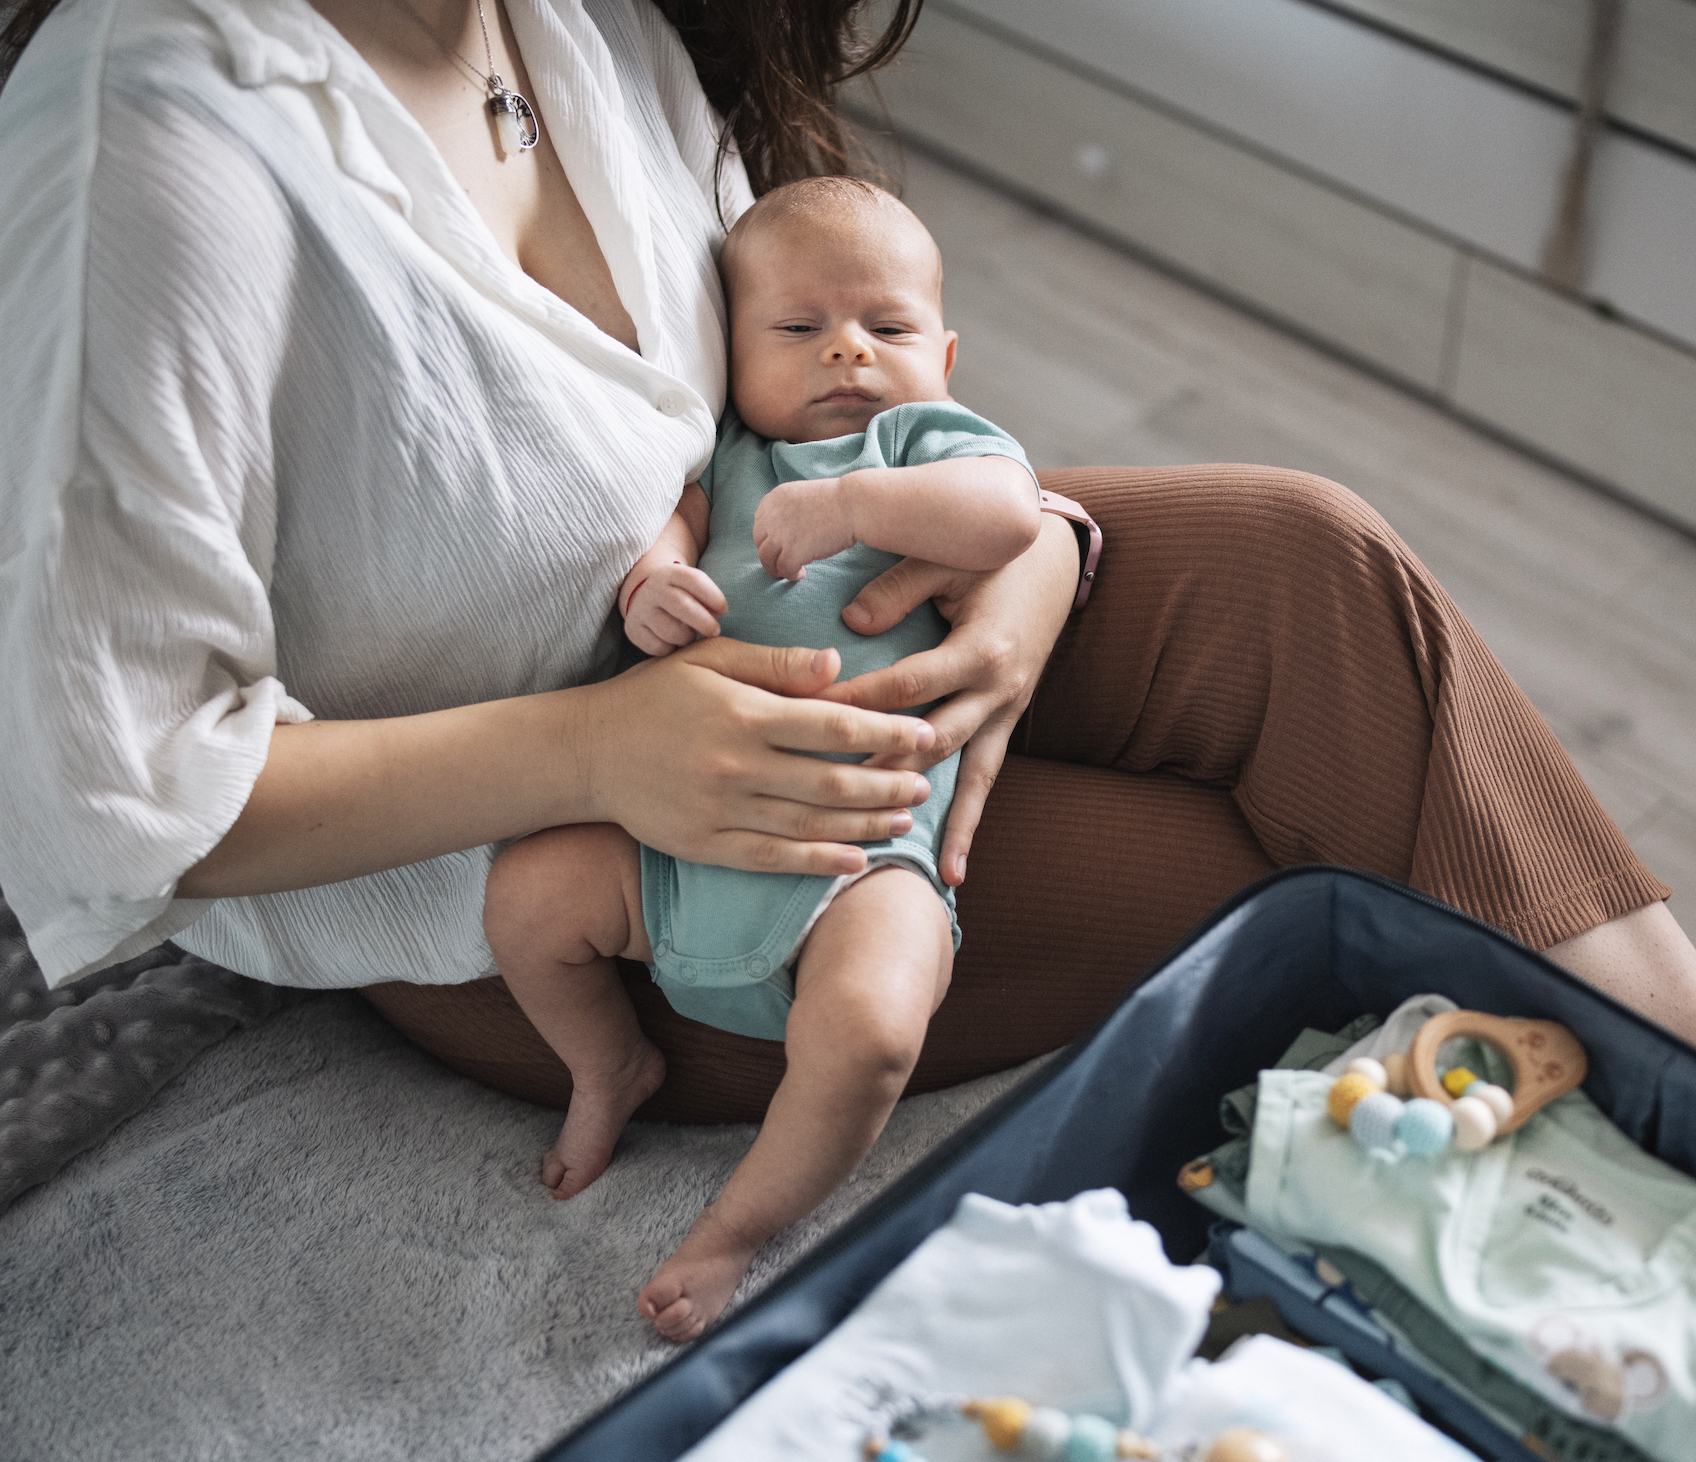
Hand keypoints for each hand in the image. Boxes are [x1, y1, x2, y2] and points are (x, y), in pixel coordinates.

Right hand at [580, 637, 937, 876]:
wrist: (584, 753)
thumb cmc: (654, 695)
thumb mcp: (709, 659)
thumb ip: (775, 662)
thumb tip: (838, 664)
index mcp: (743, 713)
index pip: (833, 723)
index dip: (886, 731)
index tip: (923, 734)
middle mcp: (736, 765)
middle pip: (831, 779)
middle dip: (886, 784)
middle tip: (924, 785)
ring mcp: (721, 811)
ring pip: (810, 823)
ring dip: (864, 824)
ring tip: (904, 820)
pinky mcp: (705, 846)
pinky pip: (773, 859)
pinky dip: (818, 862)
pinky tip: (855, 861)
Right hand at [624, 561, 727, 655]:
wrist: (645, 599)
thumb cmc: (681, 596)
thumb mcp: (692, 589)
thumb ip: (707, 600)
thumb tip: (716, 616)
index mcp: (671, 573)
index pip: (693, 579)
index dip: (713, 596)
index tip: (724, 609)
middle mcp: (653, 588)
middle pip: (681, 605)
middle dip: (704, 621)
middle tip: (714, 631)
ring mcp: (640, 609)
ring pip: (669, 630)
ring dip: (687, 637)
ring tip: (690, 635)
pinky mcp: (633, 629)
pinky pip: (658, 647)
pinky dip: (671, 648)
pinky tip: (673, 642)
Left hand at [752, 476, 854, 581]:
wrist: (854, 505)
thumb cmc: (836, 502)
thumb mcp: (801, 497)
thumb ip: (786, 511)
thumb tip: (781, 535)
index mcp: (773, 499)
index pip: (759, 524)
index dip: (769, 539)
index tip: (780, 546)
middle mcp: (772, 515)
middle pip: (760, 543)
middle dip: (771, 554)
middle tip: (784, 562)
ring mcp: (781, 534)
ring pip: (766, 560)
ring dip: (777, 568)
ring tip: (790, 571)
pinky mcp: (793, 551)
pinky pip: (784, 570)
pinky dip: (791, 575)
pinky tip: (802, 574)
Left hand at [818, 514, 1077, 885]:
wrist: (1054, 559)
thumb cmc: (993, 552)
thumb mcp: (944, 559)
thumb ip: (897, 590)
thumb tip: (849, 624)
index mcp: (981, 649)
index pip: (907, 687)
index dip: (857, 705)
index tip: (808, 721)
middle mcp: (999, 690)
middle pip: (932, 739)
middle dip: (880, 769)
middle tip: (831, 801)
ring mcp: (1006, 711)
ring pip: (966, 774)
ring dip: (938, 819)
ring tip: (915, 866)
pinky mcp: (1005, 722)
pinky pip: (984, 778)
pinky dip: (967, 823)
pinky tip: (953, 870)